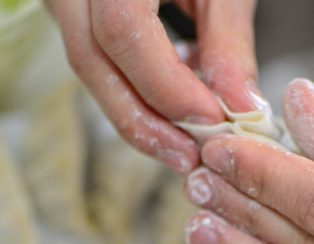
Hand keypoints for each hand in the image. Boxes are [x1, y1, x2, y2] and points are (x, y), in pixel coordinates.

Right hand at [44, 0, 259, 174]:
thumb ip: (229, 41)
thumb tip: (240, 108)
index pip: (123, 31)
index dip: (166, 86)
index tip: (211, 121)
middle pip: (90, 60)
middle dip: (142, 120)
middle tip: (187, 157)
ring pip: (88, 68)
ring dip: (136, 114)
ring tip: (182, 144)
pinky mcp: (73, 9)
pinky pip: (96, 59)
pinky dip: (134, 90)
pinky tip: (170, 107)